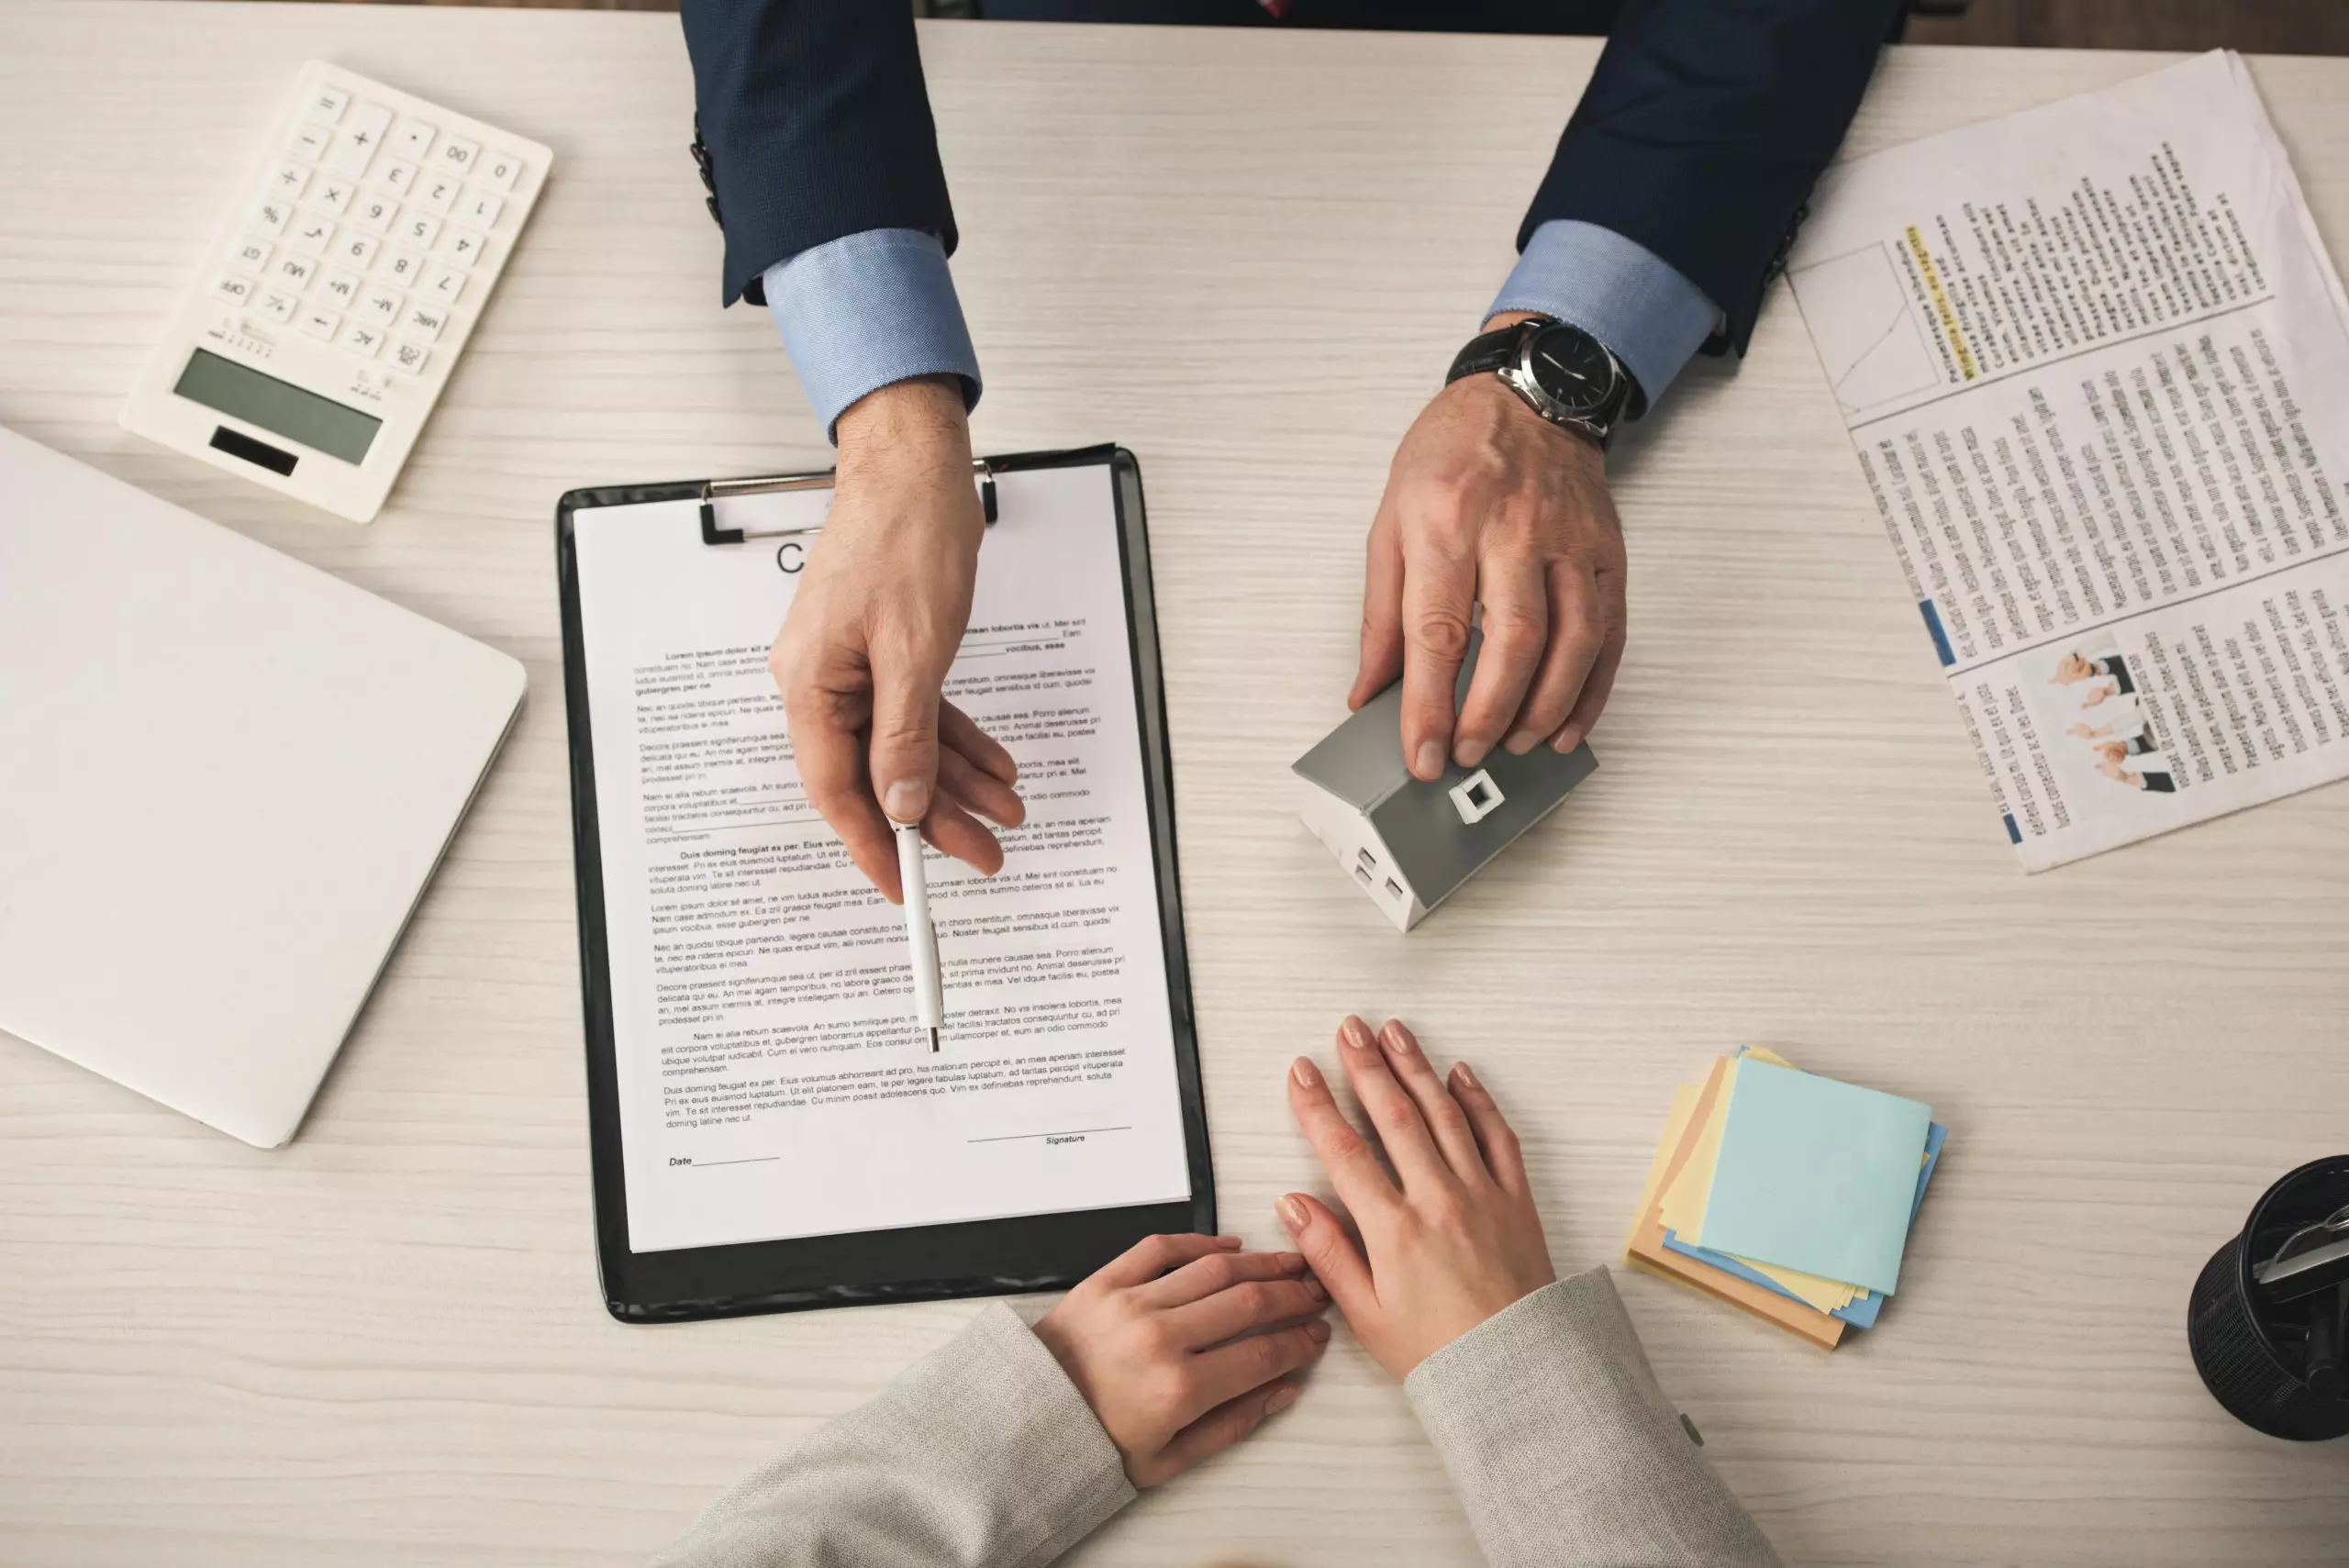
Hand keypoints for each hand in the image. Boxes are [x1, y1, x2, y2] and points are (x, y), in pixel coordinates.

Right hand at [769, 376, 1025, 900]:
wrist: (917, 469)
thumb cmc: (904, 537)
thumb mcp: (914, 650)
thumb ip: (905, 735)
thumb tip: (899, 801)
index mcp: (810, 684)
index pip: (838, 789)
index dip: (873, 844)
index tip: (903, 886)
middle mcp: (823, 680)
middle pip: (877, 773)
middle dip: (935, 818)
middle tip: (983, 854)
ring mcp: (853, 666)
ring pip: (906, 745)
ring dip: (957, 781)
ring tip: (1005, 813)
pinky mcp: (884, 650)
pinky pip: (919, 712)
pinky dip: (957, 738)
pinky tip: (994, 765)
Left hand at [1032, 1233, 1330, 1486]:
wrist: (1026, 1420)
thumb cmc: (1093, 1442)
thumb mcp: (1168, 1459)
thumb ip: (1232, 1424)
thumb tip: (1282, 1390)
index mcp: (1179, 1390)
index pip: (1263, 1353)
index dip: (1300, 1341)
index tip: (1317, 1334)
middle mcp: (1160, 1339)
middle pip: (1248, 1302)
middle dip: (1292, 1296)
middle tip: (1314, 1293)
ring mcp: (1131, 1304)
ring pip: (1214, 1268)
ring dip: (1260, 1264)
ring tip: (1287, 1264)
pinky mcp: (1105, 1282)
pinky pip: (1161, 1248)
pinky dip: (1200, 1242)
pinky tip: (1229, 1246)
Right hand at [1279, 1016, 1554, 1379]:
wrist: (1521, 1374)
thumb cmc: (1442, 1355)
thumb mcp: (1368, 1317)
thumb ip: (1328, 1255)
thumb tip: (1292, 1205)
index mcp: (1394, 1231)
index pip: (1344, 1151)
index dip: (1317, 1106)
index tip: (1301, 1073)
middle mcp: (1437, 1200)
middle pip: (1394, 1116)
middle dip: (1367, 1066)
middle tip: (1348, 1029)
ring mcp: (1481, 1194)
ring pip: (1443, 1114)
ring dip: (1416, 1067)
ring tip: (1394, 1032)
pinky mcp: (1516, 1200)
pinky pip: (1498, 1136)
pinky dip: (1479, 1100)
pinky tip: (1460, 1073)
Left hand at [1351, 314, 1627, 780]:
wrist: (1526, 397)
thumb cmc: (1451, 457)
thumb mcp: (1390, 522)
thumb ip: (1380, 614)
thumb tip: (1371, 691)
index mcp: (1446, 519)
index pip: (1438, 630)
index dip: (1429, 704)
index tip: (1421, 754)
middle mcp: (1514, 528)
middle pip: (1513, 640)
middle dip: (1490, 714)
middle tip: (1468, 755)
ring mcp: (1570, 540)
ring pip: (1572, 640)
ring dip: (1545, 708)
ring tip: (1516, 746)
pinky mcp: (1608, 551)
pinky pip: (1611, 632)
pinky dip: (1591, 689)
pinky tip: (1567, 725)